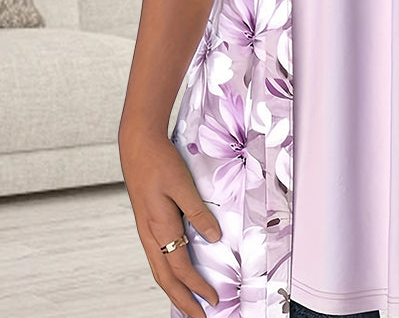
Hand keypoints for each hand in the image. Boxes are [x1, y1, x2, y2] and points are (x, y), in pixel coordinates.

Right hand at [119, 127, 221, 317]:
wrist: (137, 144)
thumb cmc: (159, 161)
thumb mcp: (183, 185)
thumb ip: (199, 212)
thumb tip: (214, 237)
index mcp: (159, 228)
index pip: (181, 268)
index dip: (197, 287)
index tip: (214, 299)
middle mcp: (150, 234)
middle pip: (166, 278)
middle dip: (182, 300)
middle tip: (198, 316)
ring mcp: (146, 229)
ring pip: (159, 269)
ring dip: (174, 288)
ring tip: (186, 301)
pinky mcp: (146, 221)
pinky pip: (157, 255)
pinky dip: (167, 271)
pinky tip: (175, 270)